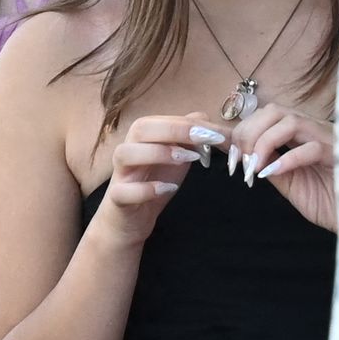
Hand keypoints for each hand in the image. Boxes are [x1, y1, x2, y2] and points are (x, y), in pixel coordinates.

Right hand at [92, 115, 214, 250]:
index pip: (167, 121)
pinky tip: (167, 189)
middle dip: (175, 129)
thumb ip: (189, 138)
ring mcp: (120, 174)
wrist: (131, 218)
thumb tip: (207, 121)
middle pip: (141, 127)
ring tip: (186, 159)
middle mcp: (128, 149)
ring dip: (157, 153)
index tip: (221, 135)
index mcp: (143, 136)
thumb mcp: (176, 157)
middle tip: (205, 139)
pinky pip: (123, 191)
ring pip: (125, 153)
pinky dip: (144, 189)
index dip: (195, 125)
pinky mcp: (117, 199)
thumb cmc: (153, 181)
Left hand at [222, 100, 337, 229]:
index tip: (230, 156)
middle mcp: (314, 129)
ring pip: (290, 121)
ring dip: (264, 142)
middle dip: (249, 133)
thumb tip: (242, 155)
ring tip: (256, 168)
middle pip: (274, 111)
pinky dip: (287, 159)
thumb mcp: (291, 183)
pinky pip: (311, 147)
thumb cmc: (329, 200)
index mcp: (301, 134)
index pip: (266, 115)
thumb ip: (270, 166)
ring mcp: (328, 138)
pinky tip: (273, 174)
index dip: (243, 131)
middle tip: (242, 163)